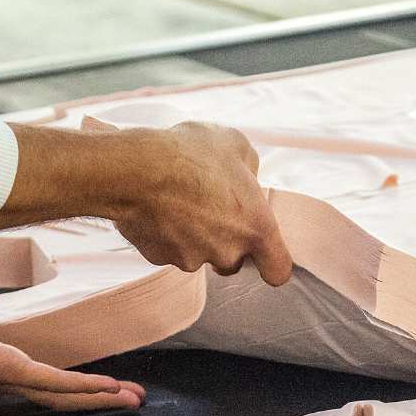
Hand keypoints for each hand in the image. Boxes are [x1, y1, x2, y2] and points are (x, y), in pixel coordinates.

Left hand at [0, 257, 146, 410]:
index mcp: (2, 364)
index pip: (49, 379)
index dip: (78, 383)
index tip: (107, 383)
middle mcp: (10, 379)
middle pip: (64, 395)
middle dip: (99, 398)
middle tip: (133, 400)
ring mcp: (10, 378)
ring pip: (65, 395)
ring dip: (99, 398)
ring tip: (132, 399)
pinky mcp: (10, 372)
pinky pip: (54, 383)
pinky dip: (83, 387)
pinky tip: (110, 388)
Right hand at [112, 123, 293, 284]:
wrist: (137, 169)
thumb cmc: (191, 154)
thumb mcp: (235, 144)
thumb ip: (250, 169)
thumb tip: (245, 179)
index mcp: (257, 227)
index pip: (278, 270)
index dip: (272, 263)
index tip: (262, 253)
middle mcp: (228, 251)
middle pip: (234, 261)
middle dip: (225, 241)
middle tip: (210, 207)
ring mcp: (192, 259)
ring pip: (199, 255)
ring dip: (193, 235)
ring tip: (179, 198)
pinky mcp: (160, 258)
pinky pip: (169, 249)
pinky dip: (165, 234)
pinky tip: (158, 206)